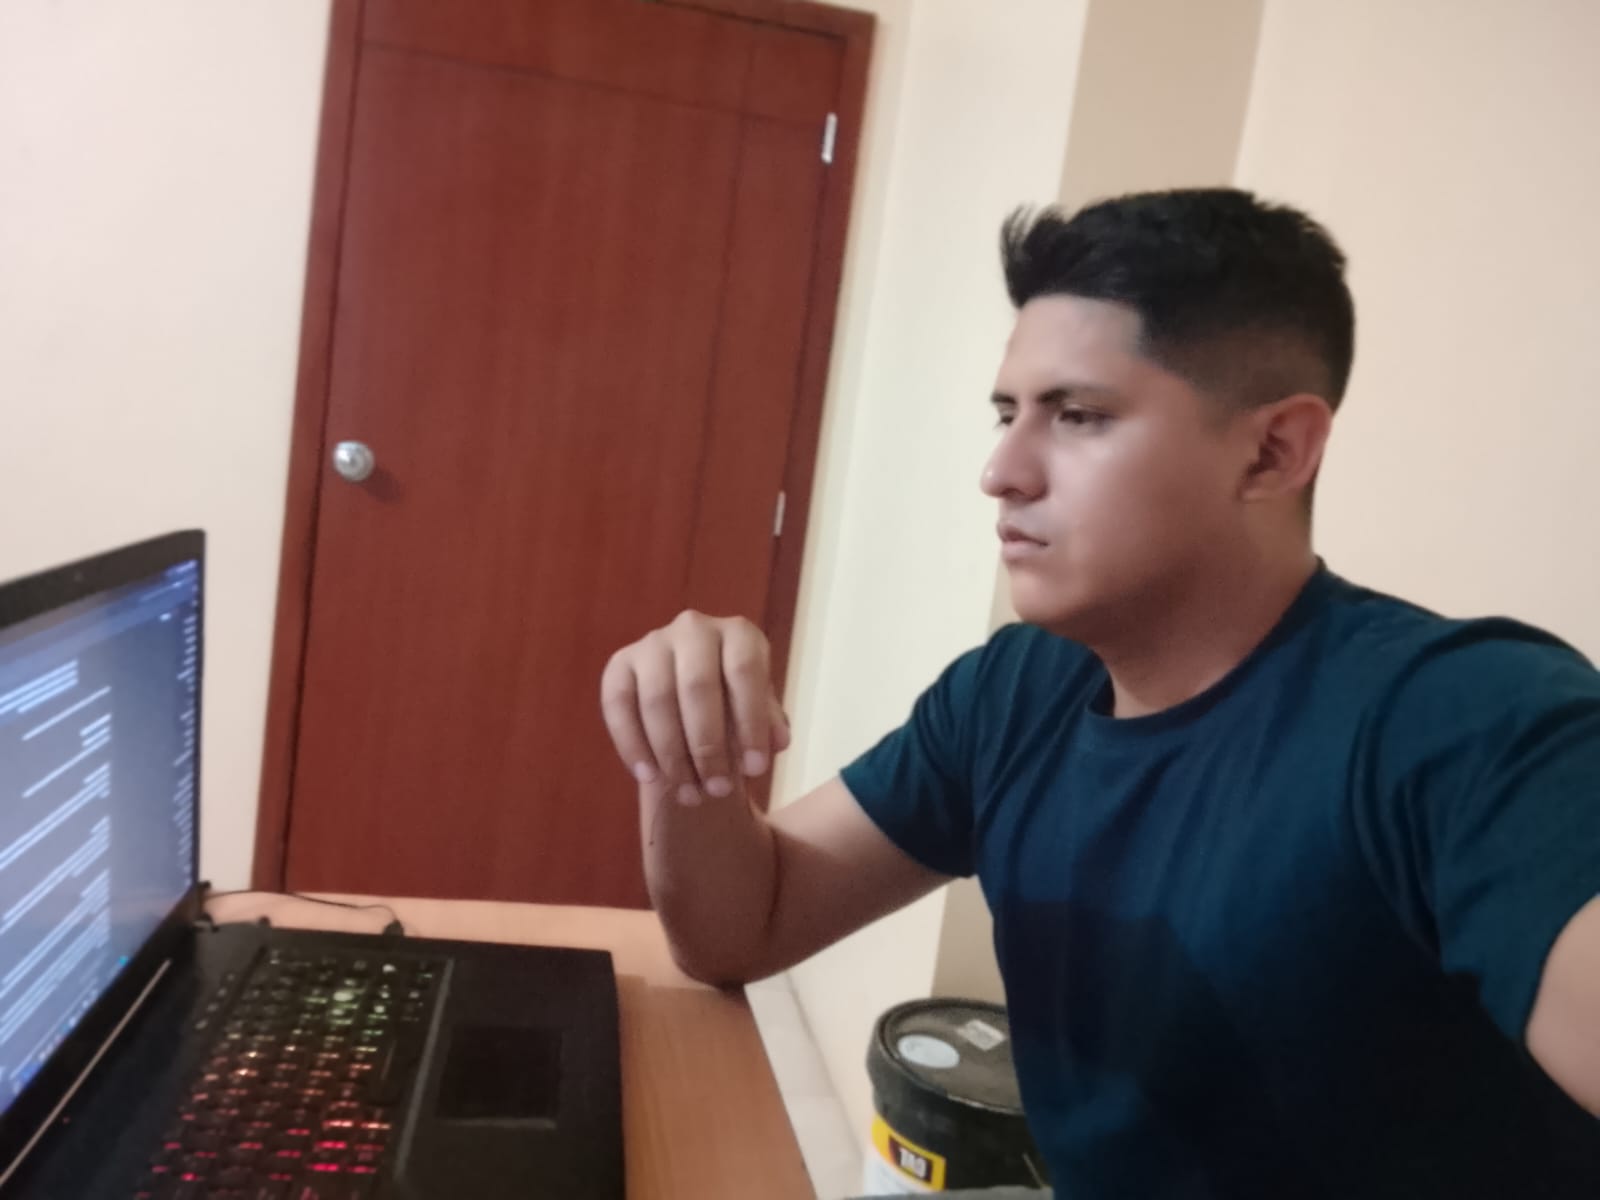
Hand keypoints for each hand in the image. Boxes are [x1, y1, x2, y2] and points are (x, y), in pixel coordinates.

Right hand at [601, 611, 791, 805]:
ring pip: (657, 699)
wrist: (694, 700)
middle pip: (697, 686)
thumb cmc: (736, 705)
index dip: (751, 722)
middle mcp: (693, 628)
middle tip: (719, 790)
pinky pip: (619, 705)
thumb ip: (768, 724)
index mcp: (738, 633)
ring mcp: (653, 643)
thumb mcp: (759, 712)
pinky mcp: (620, 664)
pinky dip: (632, 745)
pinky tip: (649, 778)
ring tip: (690, 794)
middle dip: (708, 746)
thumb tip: (777, 743)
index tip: (757, 770)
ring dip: (672, 754)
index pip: (744, 671)